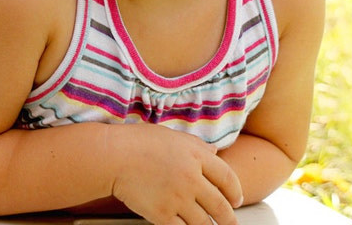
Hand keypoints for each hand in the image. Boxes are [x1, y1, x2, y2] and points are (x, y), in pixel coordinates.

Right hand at [107, 124, 242, 224]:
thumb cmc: (140, 142)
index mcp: (196, 156)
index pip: (227, 177)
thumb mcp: (174, 136)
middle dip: (229, 218)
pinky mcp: (162, 214)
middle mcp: (192, 178)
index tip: (237, 200)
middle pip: (220, 204)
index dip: (235, 191)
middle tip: (231, 222)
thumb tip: (214, 153)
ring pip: (204, 222)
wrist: (115, 156)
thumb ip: (197, 146)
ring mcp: (178, 198)